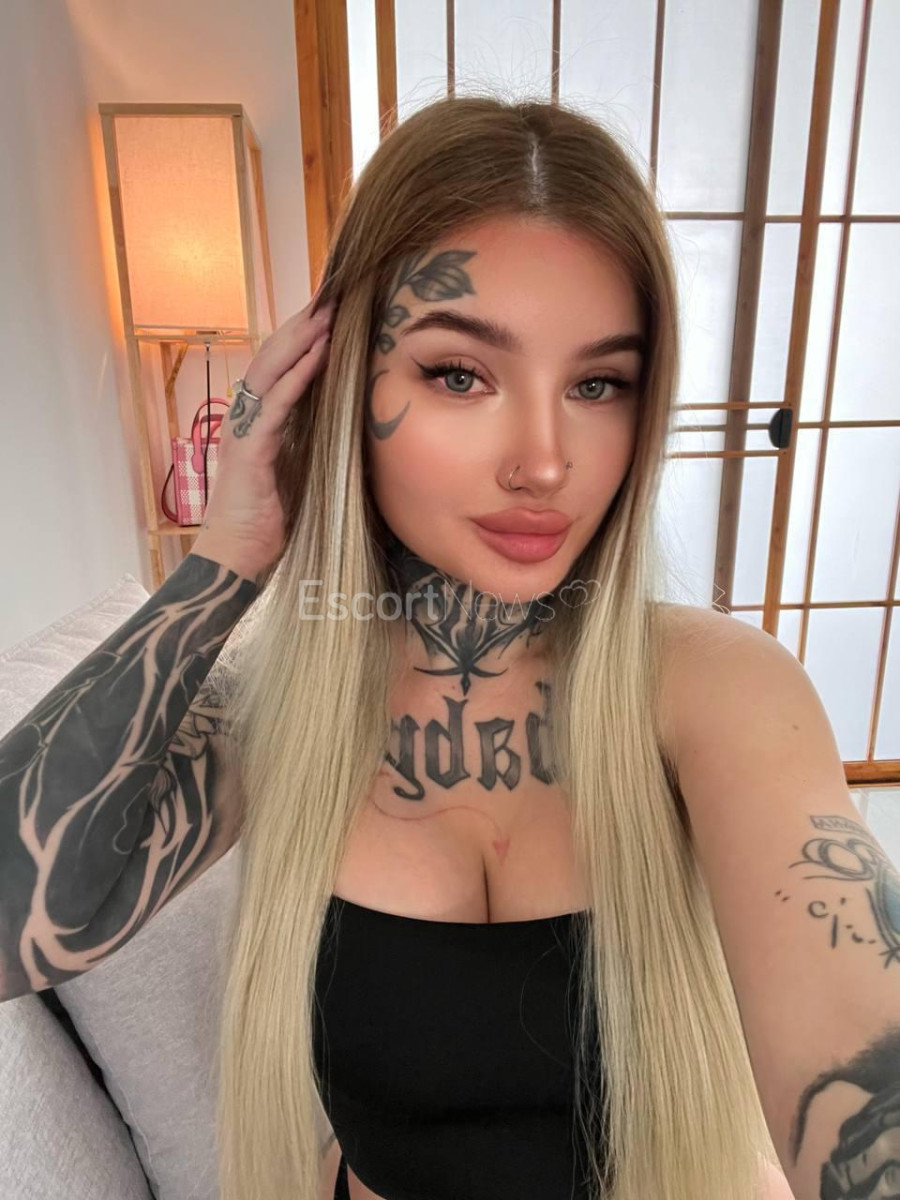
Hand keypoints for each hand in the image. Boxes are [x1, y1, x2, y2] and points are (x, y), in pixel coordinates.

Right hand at [191, 285, 335, 579]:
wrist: (238, 558)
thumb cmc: (269, 523)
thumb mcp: (299, 472)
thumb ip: (312, 443)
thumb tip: (346, 424)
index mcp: (258, 421)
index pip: (280, 367)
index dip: (303, 337)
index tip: (331, 310)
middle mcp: (245, 417)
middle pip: (273, 357)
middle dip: (302, 325)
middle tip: (333, 294)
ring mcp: (243, 431)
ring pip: (270, 371)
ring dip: (299, 339)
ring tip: (326, 311)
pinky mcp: (248, 451)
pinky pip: (274, 405)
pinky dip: (296, 378)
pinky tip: (318, 356)